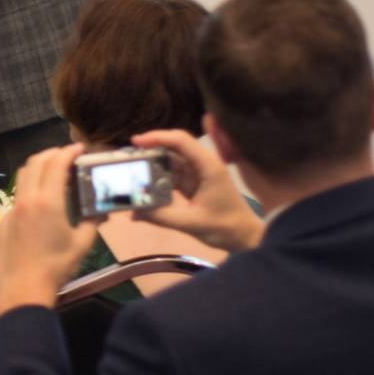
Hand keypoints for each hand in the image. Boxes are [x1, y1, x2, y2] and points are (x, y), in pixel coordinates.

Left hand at [0, 144, 96, 312]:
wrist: (21, 288)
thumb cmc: (56, 267)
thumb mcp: (82, 244)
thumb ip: (93, 222)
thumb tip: (103, 211)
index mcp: (47, 201)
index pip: (56, 163)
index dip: (68, 151)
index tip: (79, 148)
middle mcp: (27, 199)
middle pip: (35, 162)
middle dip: (52, 153)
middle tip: (67, 155)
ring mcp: (12, 209)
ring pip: (22, 176)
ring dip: (38, 167)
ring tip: (55, 173)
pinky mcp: (5, 221)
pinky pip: (18, 195)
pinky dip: (31, 187)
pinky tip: (43, 201)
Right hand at [131, 128, 264, 252]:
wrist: (244, 237)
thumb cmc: (224, 227)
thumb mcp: (191, 223)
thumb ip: (161, 216)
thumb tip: (133, 213)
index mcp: (208, 167)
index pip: (181, 142)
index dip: (158, 137)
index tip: (135, 141)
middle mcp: (203, 165)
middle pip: (175, 148)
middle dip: (151, 149)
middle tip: (129, 157)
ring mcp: (199, 174)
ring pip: (172, 162)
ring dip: (153, 165)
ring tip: (132, 171)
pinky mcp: (195, 184)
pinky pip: (173, 176)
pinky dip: (159, 180)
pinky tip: (145, 187)